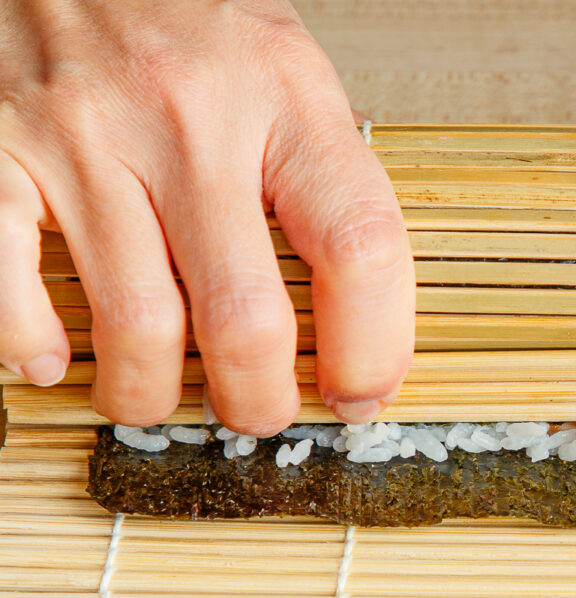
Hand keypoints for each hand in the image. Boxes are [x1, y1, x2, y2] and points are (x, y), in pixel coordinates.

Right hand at [0, 0, 413, 433]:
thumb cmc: (197, 23)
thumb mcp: (293, 77)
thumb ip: (327, 185)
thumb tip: (361, 326)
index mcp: (287, 97)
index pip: (359, 246)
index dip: (371, 348)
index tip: (360, 392)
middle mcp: (189, 116)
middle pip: (244, 316)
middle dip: (258, 399)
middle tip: (256, 412)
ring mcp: (86, 133)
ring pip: (137, 325)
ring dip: (152, 391)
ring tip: (161, 391)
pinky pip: (9, 285)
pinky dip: (31, 345)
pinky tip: (57, 356)